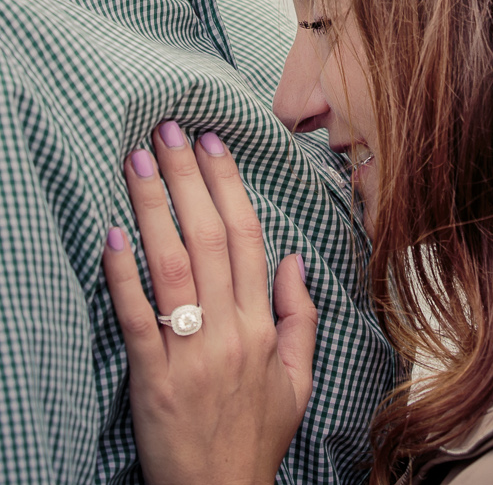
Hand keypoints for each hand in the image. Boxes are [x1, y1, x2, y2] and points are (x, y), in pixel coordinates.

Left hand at [103, 124, 316, 484]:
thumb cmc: (255, 439)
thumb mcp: (296, 380)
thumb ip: (299, 316)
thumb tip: (292, 258)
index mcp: (262, 327)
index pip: (248, 238)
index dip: (228, 186)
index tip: (212, 145)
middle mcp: (228, 332)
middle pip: (210, 238)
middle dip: (188, 179)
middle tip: (169, 132)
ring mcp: (189, 354)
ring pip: (173, 266)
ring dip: (154, 208)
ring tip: (137, 163)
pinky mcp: (150, 379)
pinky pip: (137, 318)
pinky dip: (124, 275)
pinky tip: (113, 235)